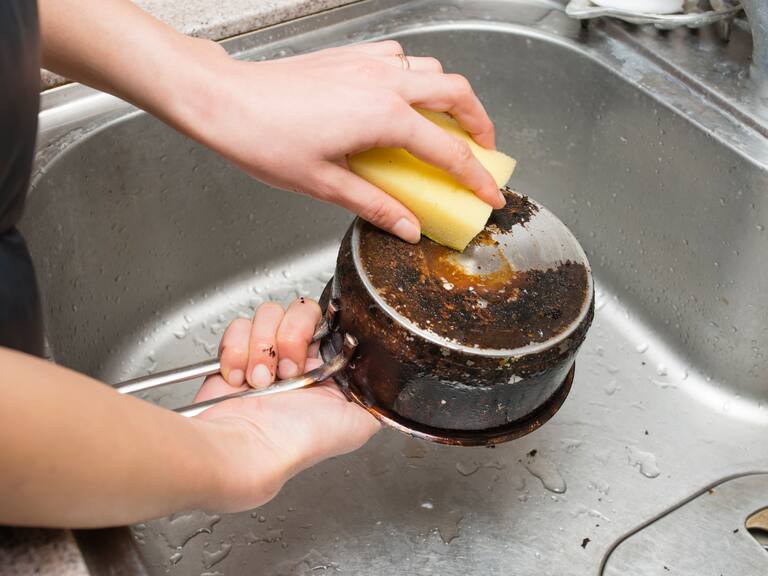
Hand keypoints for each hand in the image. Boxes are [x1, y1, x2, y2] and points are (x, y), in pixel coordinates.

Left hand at [180, 41, 503, 242]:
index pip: (448, 151)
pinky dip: (415, 76)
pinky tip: (402, 98)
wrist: (225, 99)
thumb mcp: (325, 184)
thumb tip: (407, 228)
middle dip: (480, 122)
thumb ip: (375, 205)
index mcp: (384, 118)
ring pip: (431, 68)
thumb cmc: (264, 139)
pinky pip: (400, 58)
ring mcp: (367, 63)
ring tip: (448, 124)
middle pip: (456, 93)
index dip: (475, 177)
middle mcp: (384, 82)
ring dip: (449, 96)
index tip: (490, 194)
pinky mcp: (349, 56)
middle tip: (483, 150)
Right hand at [193, 299, 379, 512]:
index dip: (323, 327)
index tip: (315, 345)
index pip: (331, 322)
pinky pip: (238, 327)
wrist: (250, 449)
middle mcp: (298, 358)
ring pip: (268, 314)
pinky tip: (239, 379)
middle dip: (292, 336)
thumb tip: (390, 384)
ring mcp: (265, 354)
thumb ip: (378, 397)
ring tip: (261, 381)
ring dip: (262, 347)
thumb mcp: (359, 423)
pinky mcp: (235, 355)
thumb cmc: (299, 442)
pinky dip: (236, 351)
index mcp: (327, 368)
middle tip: (288, 370)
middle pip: (301, 310)